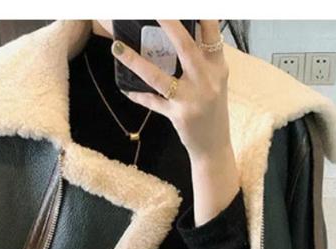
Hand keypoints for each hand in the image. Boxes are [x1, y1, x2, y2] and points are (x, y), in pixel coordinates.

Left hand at [111, 20, 241, 225]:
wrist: (214, 147)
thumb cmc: (212, 110)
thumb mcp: (214, 81)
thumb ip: (202, 59)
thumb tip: (179, 35)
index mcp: (218, 67)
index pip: (211, 32)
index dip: (200, 14)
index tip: (186, 5)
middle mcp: (207, 80)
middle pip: (186, 47)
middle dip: (168, 24)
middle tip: (153, 10)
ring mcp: (191, 99)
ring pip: (159, 77)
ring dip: (135, 61)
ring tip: (116, 48)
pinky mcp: (178, 116)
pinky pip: (153, 102)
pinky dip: (138, 95)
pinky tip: (125, 88)